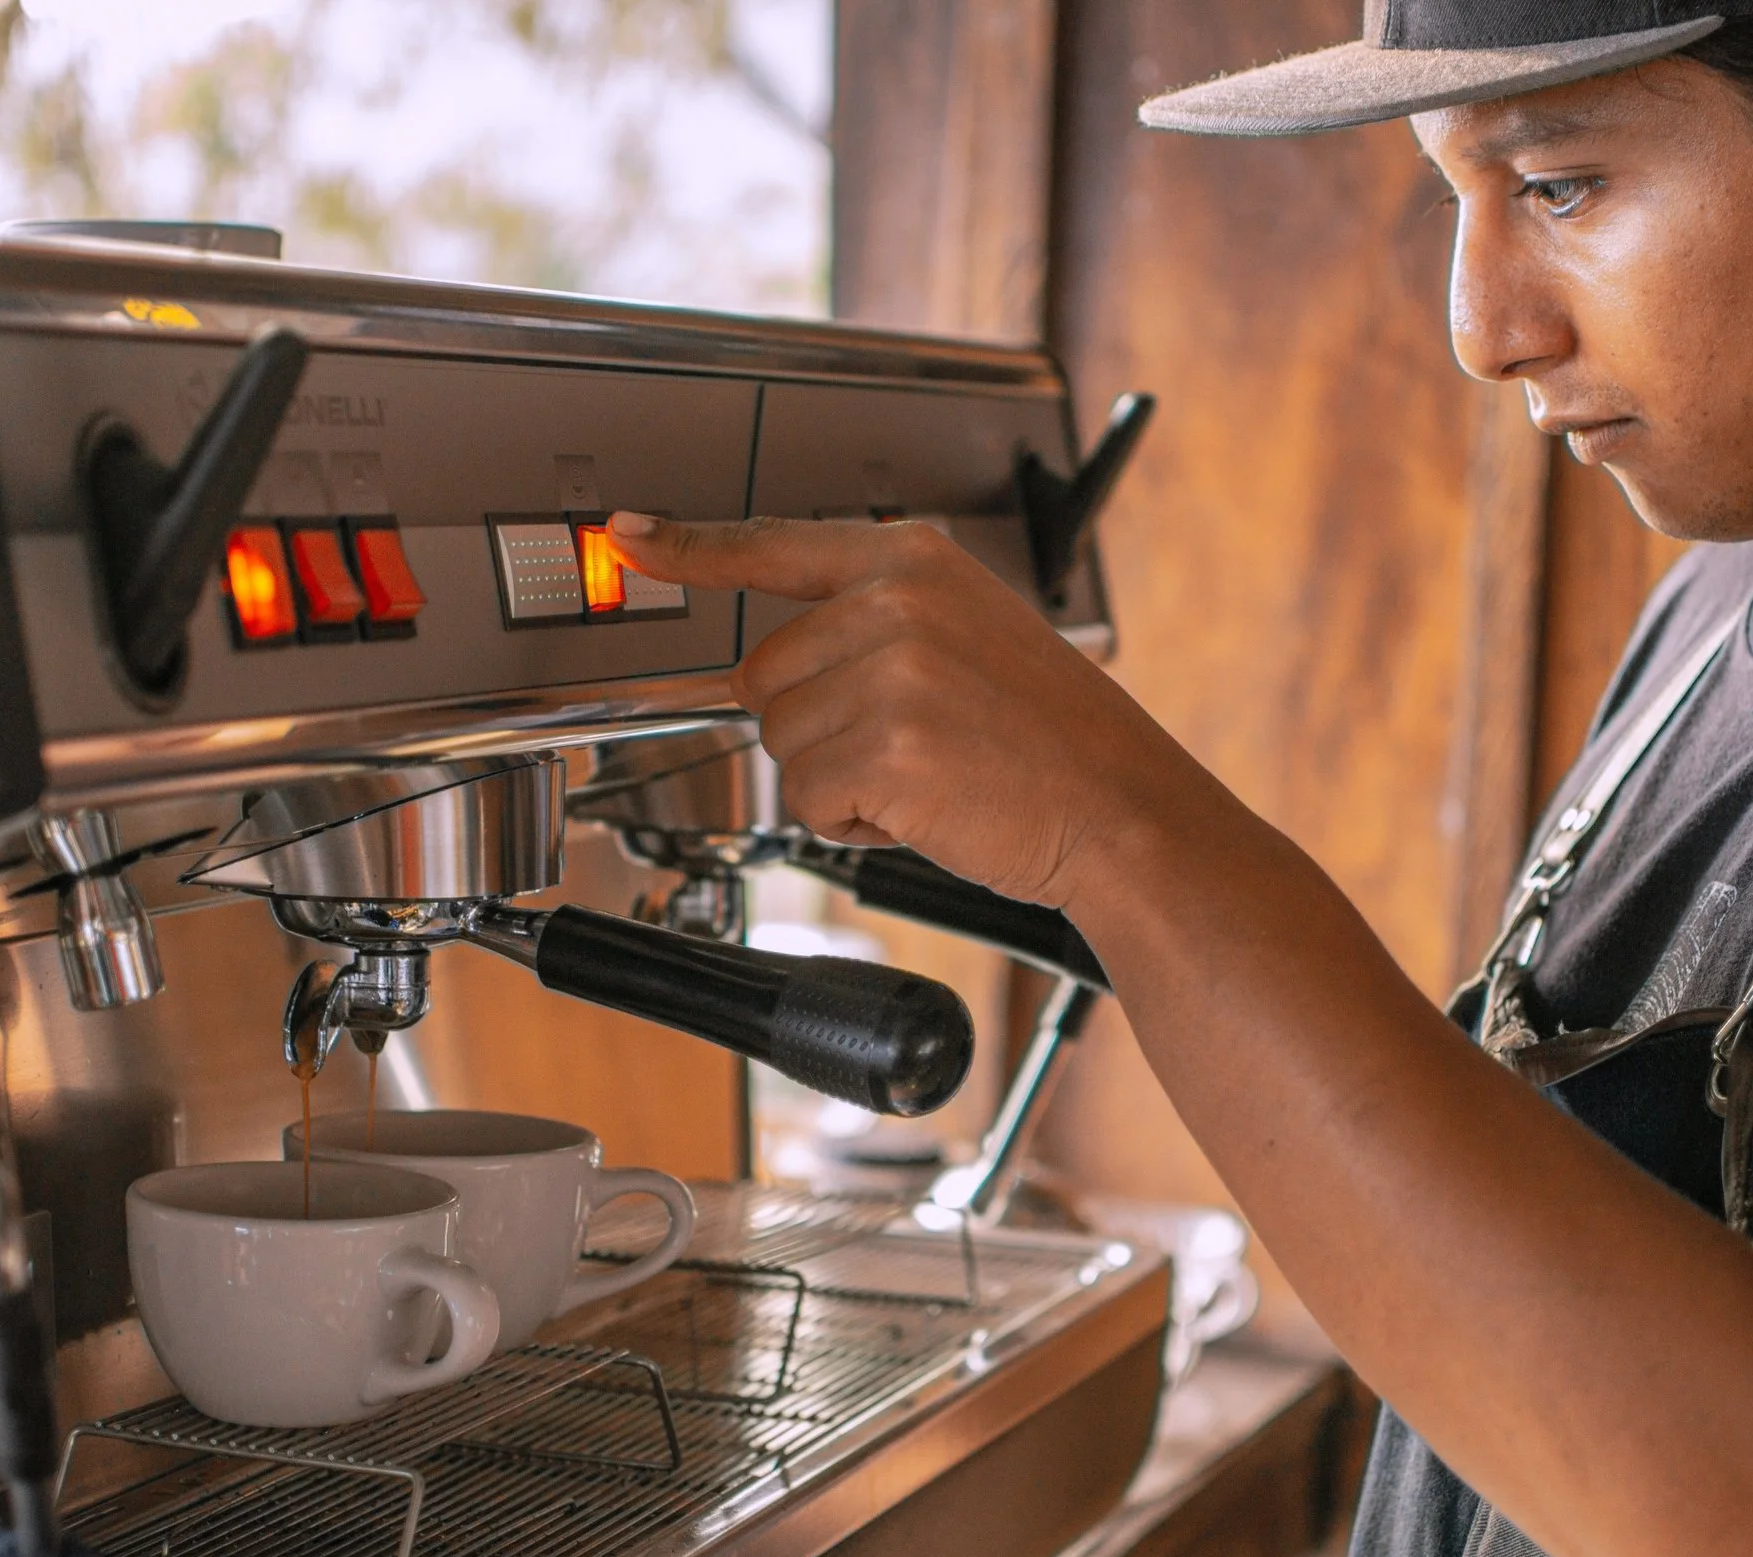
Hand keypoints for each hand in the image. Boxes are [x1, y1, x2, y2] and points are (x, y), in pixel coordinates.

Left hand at [607, 511, 1217, 908]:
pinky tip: (924, 808)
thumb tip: (766, 662)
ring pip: (781, 742)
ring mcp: (890, 671)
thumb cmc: (1055, 740)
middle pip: (762, 674)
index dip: (689, 547)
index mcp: (913, 559)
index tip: (628, 539)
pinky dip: (853, 823)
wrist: (1124, 809)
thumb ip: (875, 623)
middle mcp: (895, 601)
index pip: (773, 543)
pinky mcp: (886, 747)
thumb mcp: (970, 636)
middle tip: (913, 741)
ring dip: (840, 778)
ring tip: (931, 773)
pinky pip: (807, 799)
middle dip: (818, 725)